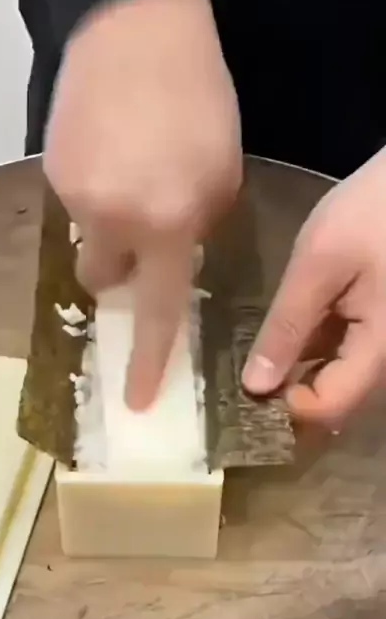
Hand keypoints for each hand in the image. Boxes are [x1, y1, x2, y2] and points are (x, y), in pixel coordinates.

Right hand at [44, 0, 241, 408]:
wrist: (136, 29)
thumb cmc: (200, 100)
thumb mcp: (223, 173)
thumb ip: (197, 228)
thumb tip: (173, 258)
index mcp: (168, 224)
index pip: (158, 312)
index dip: (150, 361)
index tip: (137, 400)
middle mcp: (113, 221)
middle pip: (104, 280)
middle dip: (122, 268)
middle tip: (142, 232)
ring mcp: (74, 196)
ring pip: (90, 236)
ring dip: (110, 221)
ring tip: (131, 166)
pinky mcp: (51, 170)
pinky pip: (75, 202)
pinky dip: (95, 189)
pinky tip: (112, 148)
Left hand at [242, 149, 385, 426]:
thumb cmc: (374, 211)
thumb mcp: (319, 264)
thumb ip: (288, 326)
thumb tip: (255, 386)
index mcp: (382, 348)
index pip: (330, 407)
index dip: (287, 404)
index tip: (249, 384)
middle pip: (339, 398)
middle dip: (292, 392)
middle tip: (247, 374)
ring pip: (342, 377)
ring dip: (303, 371)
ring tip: (262, 353)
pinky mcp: (384, 324)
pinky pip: (350, 352)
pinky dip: (319, 348)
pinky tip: (291, 330)